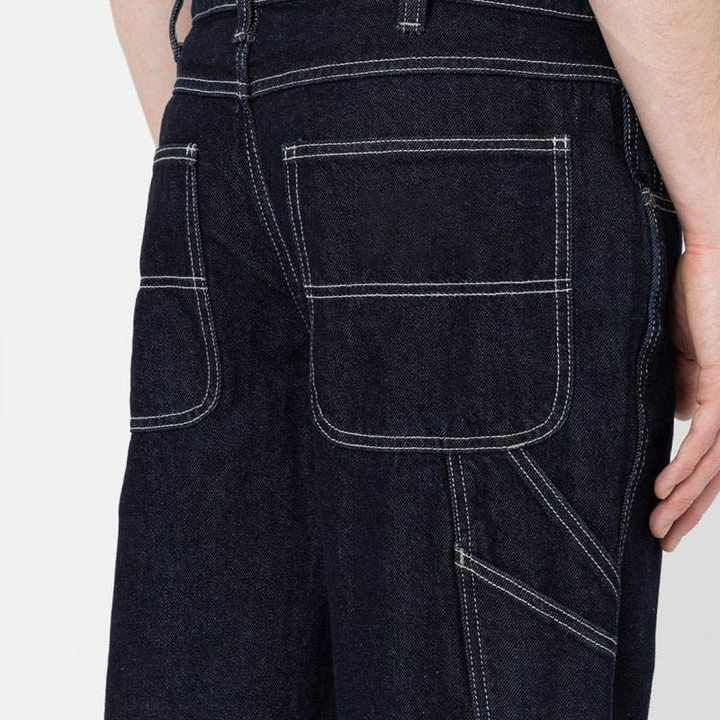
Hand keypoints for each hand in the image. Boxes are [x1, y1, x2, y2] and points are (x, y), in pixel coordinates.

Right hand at [650, 240, 719, 550]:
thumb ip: (680, 387)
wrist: (710, 256)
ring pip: (713, 464)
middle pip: (716, 474)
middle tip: (663, 543)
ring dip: (684, 500)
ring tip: (658, 529)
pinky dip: (685, 465)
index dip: (690, 494)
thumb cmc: (696, 297)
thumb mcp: (678, 354)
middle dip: (689, 512)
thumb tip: (673, 419)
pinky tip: (664, 488)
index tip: (664, 517)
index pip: (710, 460)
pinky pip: (707, 435)